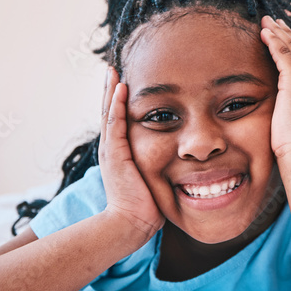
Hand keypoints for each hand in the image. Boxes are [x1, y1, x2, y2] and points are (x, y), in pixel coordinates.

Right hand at [99, 67, 164, 242]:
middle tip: (113, 66)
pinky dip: (118, 105)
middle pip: (110, 111)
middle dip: (112, 89)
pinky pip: (116, 125)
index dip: (120, 101)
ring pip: (110, 113)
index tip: (125, 81)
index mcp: (120, 152)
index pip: (119, 120)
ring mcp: (112, 151)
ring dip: (112, 90)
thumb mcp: (154, 178)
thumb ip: (160, 165)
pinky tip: (121, 88)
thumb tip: (180, 160)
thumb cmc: (147, 206)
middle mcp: (112, 148)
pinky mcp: (116, 155)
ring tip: (113, 70)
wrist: (131, 224)